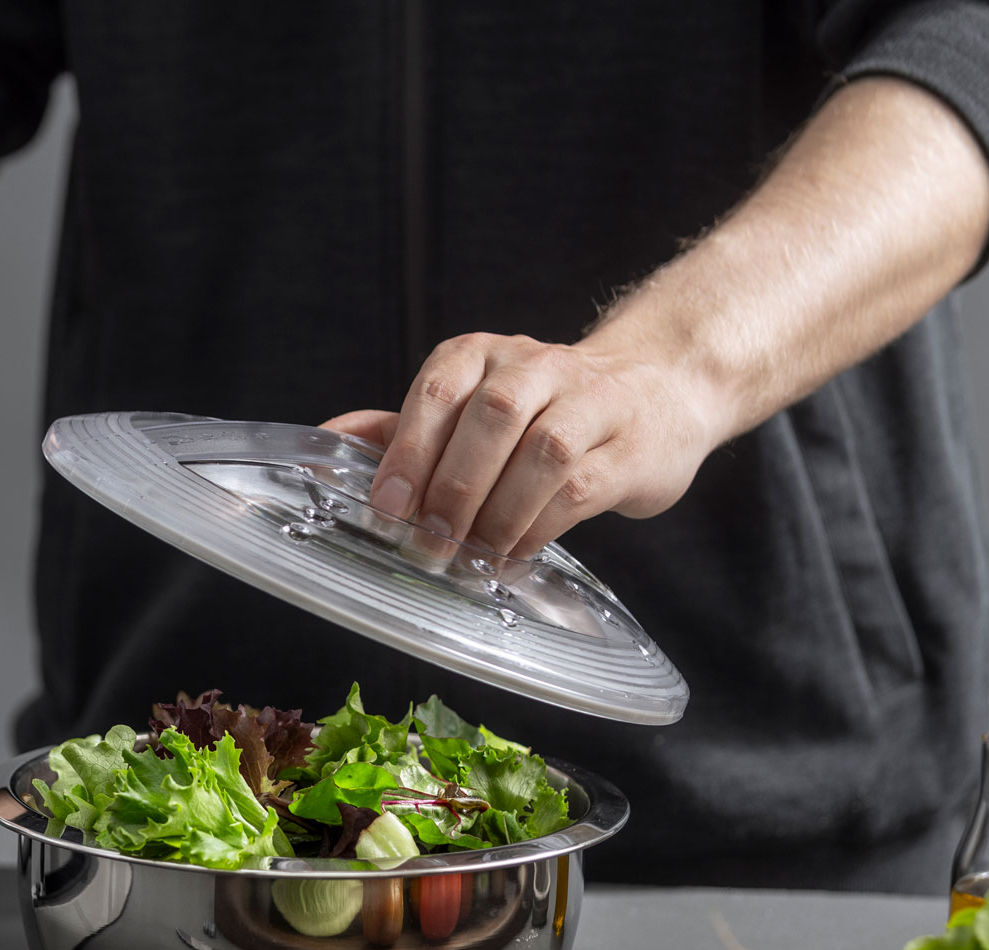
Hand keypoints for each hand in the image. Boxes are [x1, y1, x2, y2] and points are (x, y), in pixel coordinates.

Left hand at [323, 332, 721, 557]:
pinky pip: (580, 489)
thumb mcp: (472, 405)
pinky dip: (539, 529)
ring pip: (542, 452)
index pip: (441, 389)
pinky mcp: (630, 447)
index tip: (387, 506)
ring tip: (474, 557)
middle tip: (430, 543)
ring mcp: (592, 401)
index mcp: (485, 354)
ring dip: (499, 514)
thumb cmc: (545, 408)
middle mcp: (538, 366)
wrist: (661, 388)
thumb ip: (405, 426)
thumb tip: (327, 442)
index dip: (410, 450)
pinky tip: (515, 556)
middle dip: (453, 487)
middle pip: (492, 417)